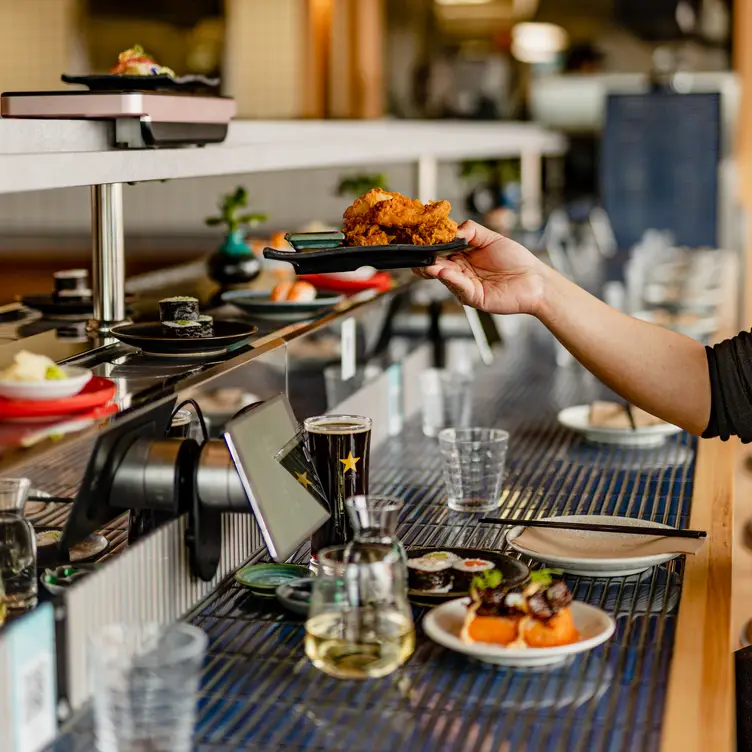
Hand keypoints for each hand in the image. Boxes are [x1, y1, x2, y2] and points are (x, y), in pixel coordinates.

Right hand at [414, 220, 546, 315]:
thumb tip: (452, 229)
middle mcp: (462, 272)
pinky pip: (459, 287)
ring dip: (436, 270)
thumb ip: (471, 231)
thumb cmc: (517, 261)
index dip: (431, 247)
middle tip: (419, 254)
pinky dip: (451, 279)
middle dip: (428, 261)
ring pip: (446, 277)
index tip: (421, 240)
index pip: (442, 252)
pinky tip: (443, 271)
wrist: (535, 280)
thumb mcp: (492, 238)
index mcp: (464, 258)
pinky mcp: (474, 297)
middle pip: (439, 266)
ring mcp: (466, 286)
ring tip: (429, 263)